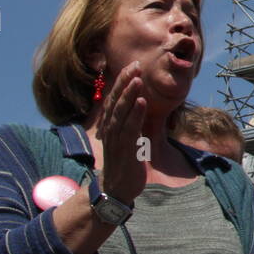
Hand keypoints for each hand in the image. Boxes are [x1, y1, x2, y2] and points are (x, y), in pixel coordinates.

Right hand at [98, 61, 147, 204]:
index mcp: (112, 125)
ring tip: (138, 79)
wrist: (117, 189)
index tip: (133, 66)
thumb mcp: (129, 139)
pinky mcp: (124, 149)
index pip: (115, 98)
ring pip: (121, 112)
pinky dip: (135, 114)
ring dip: (130, 94)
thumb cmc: (125, 162)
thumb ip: (131, 123)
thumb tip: (139, 106)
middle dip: (126, 82)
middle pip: (116, 101)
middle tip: (135, 65)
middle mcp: (111, 129)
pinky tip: (142, 102)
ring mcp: (116, 139)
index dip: (123, 82)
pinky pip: (130, 128)